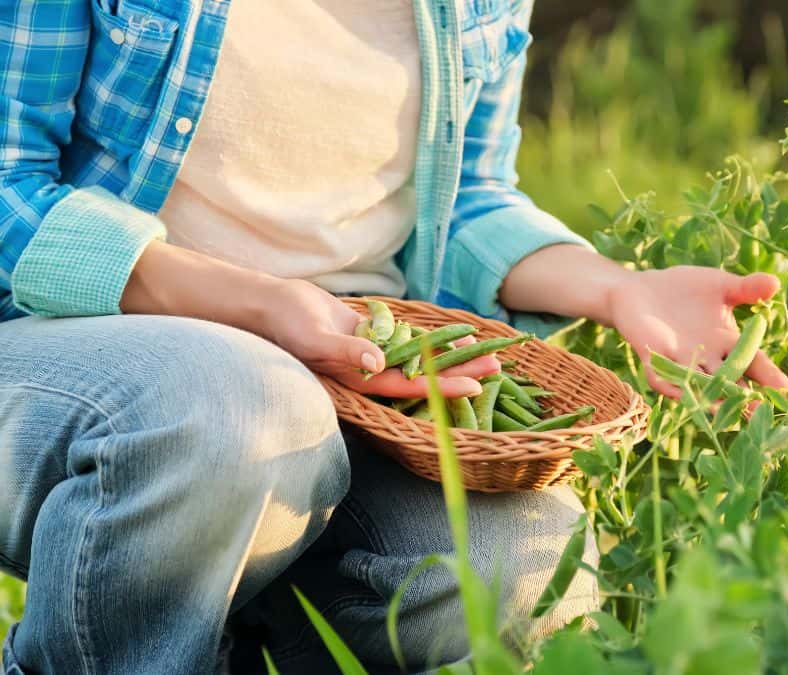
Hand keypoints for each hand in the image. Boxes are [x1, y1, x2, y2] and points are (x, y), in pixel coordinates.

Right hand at [258, 279, 497, 397]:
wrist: (271, 305)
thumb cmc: (287, 325)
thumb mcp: (314, 339)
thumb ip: (345, 352)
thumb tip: (376, 363)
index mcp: (359, 381)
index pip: (409, 387)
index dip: (442, 387)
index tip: (476, 387)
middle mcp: (371, 372)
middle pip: (424, 374)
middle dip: (460, 372)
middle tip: (497, 367)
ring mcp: (374, 354)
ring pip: (422, 357)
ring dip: (452, 356)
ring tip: (488, 354)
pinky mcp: (373, 335)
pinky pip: (411, 339)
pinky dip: (434, 338)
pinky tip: (460, 337)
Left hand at [604, 267, 787, 397]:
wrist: (642, 289)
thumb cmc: (685, 289)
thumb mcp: (721, 286)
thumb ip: (746, 288)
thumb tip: (775, 283)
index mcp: (728, 343)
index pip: (754, 363)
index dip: (770, 377)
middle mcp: (706, 359)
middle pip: (729, 383)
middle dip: (743, 398)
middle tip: (760, 413)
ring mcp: (680, 361)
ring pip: (698, 385)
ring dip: (709, 397)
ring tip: (723, 410)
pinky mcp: (653, 357)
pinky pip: (662, 375)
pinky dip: (670, 383)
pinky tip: (678, 393)